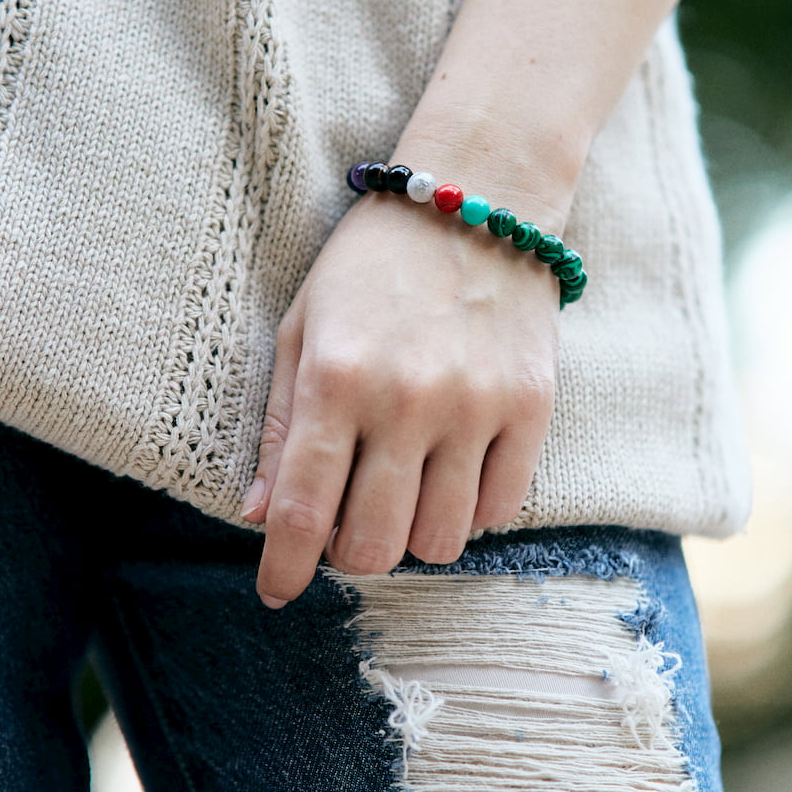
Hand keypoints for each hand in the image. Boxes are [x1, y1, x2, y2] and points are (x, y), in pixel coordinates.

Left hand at [240, 178, 559, 605]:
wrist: (476, 201)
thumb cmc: (373, 264)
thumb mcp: (303, 326)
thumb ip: (277, 423)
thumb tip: (258, 516)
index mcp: (335, 377)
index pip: (300, 510)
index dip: (282, 568)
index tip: (276, 591)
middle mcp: (406, 399)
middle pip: (373, 545)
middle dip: (350, 554)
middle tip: (350, 521)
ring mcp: (476, 405)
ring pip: (441, 541)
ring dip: (413, 535)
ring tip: (406, 492)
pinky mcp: (532, 406)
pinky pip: (501, 508)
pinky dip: (471, 510)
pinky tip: (456, 473)